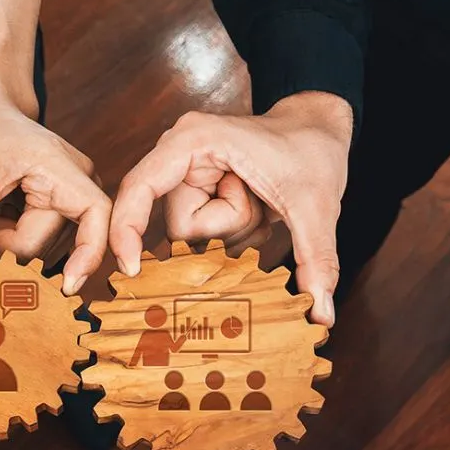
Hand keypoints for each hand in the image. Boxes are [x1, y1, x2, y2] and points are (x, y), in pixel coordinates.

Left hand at [0, 88, 109, 294]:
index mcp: (59, 168)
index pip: (94, 217)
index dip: (87, 256)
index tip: (67, 287)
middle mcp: (78, 183)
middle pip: (44, 245)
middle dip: (1, 246)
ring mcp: (72, 198)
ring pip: (38, 250)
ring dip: (2, 245)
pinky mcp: (61, 211)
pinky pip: (36, 244)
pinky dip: (7, 240)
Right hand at [111, 92, 353, 324]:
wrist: (320, 130)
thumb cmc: (313, 149)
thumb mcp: (317, 206)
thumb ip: (317, 259)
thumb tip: (322, 319)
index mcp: (194, 141)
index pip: (140, 187)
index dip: (128, 227)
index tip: (131, 268)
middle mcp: (181, 155)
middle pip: (182, 230)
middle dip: (228, 230)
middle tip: (261, 201)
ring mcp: (188, 177)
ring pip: (196, 240)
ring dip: (235, 233)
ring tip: (262, 201)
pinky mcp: (198, 194)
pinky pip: (206, 239)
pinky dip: (236, 234)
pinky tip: (257, 209)